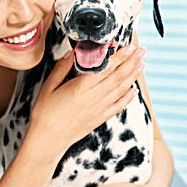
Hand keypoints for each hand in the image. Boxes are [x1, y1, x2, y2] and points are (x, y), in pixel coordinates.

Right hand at [29, 45, 144, 156]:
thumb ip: (61, 68)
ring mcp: (99, 109)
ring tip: (141, 64)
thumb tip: (72, 53)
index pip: (105, 68)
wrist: (48, 140)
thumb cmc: (45, 113)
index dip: (118, 57)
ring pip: (121, 89)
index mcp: (80, 88)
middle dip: (131, 62)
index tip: (127, 47)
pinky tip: (134, 89)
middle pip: (118, 77)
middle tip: (141, 50)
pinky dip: (128, 97)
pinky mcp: (100, 118)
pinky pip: (118, 106)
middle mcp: (93, 98)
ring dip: (133, 76)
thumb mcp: (48, 87)